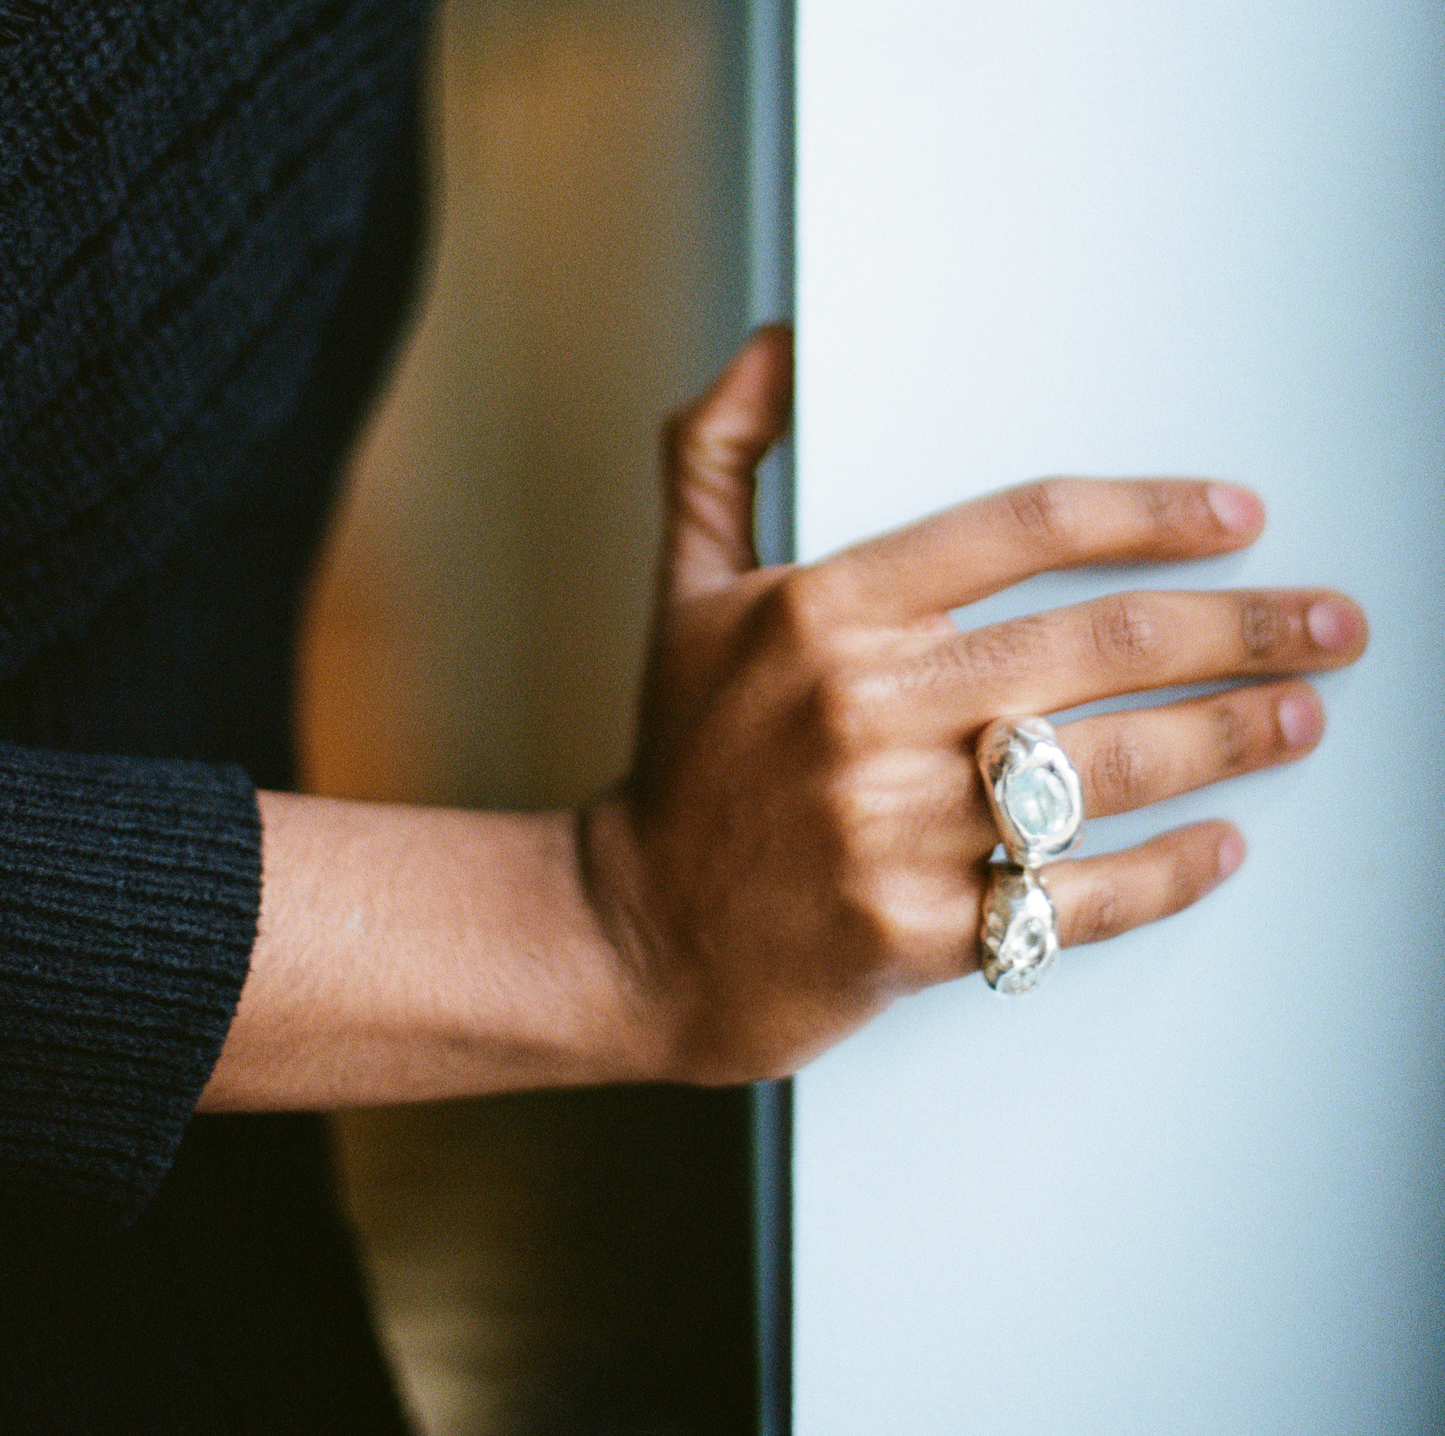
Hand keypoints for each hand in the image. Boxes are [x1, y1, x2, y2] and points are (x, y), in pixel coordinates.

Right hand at [581, 326, 1367, 1085]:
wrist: (642, 932)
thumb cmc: (683, 763)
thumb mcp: (683, 593)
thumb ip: (721, 456)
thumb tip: (769, 347)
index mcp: (823, 612)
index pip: (1026, 526)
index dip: (1153, 510)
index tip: (1233, 514)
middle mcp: (867, 709)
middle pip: (1105, 640)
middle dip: (1246, 624)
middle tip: (1327, 623)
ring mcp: (896, 827)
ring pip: (1113, 765)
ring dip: (1232, 734)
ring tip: (1300, 713)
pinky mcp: (919, 933)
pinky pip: (1079, 897)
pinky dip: (1170, 873)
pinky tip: (1224, 845)